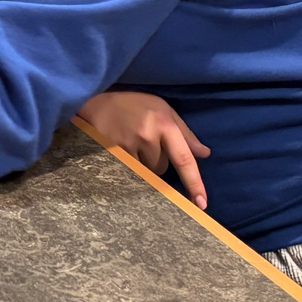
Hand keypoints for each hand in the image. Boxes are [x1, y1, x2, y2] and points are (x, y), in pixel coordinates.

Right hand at [77, 90, 210, 209]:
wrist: (96, 97)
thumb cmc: (134, 103)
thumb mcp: (163, 109)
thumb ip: (185, 133)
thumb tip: (204, 154)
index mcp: (164, 124)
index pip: (184, 159)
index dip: (194, 183)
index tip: (201, 204)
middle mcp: (147, 136)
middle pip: (161, 168)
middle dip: (157, 160)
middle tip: (143, 140)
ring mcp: (127, 145)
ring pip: (144, 172)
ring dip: (141, 164)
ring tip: (130, 143)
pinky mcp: (111, 152)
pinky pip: (127, 172)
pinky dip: (127, 165)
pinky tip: (120, 149)